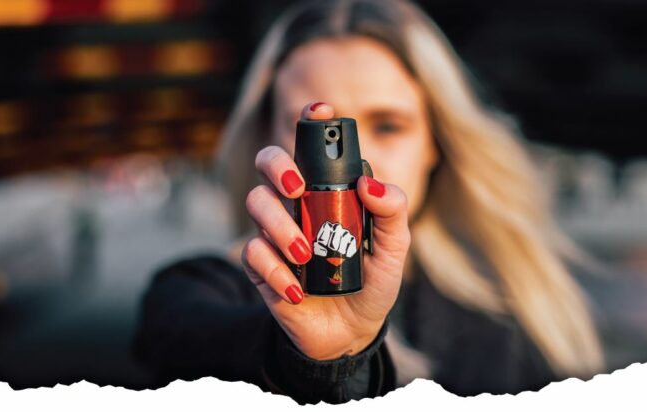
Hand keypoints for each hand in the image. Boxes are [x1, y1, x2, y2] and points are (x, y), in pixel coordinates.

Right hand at [241, 102, 409, 359]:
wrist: (350, 331)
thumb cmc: (372, 281)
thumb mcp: (394, 248)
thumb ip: (392, 211)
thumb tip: (366, 183)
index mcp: (327, 192)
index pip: (313, 148)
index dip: (311, 121)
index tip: (320, 110)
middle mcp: (296, 203)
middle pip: (268, 161)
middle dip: (277, 166)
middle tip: (297, 190)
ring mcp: (275, 232)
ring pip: (255, 203)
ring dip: (278, 226)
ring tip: (304, 254)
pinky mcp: (260, 264)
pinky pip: (252, 252)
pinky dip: (275, 271)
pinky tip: (297, 291)